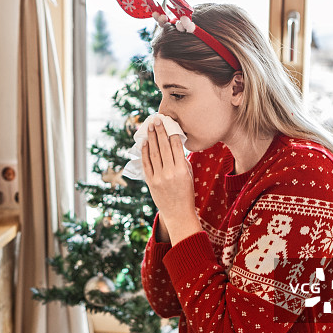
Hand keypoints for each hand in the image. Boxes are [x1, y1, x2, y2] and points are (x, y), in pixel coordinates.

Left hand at [142, 119, 200, 243]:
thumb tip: (173, 143)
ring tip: (149, 126)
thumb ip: (182, 159)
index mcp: (182, 169)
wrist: (178, 213)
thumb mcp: (188, 174)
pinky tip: (144, 142)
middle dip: (159, 131)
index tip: (168, 122)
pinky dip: (144, 152)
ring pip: (153, 153)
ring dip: (151, 138)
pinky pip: (146, 163)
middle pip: (163, 147)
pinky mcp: (150, 182)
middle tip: (156, 119)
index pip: (176, 146)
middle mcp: (170, 172)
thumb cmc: (186, 192)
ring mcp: (159, 177)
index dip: (171, 132)